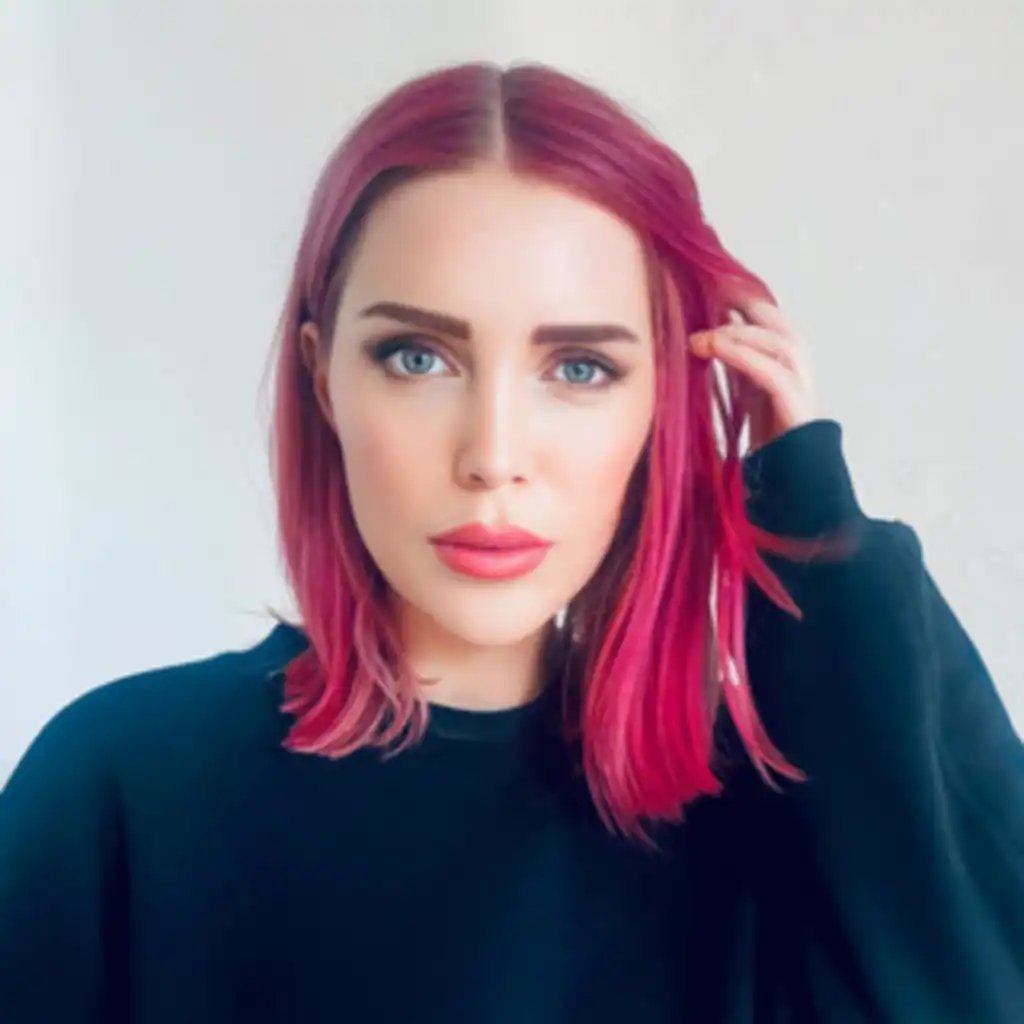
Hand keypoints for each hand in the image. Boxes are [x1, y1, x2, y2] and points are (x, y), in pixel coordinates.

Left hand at [689, 296, 820, 451]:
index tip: (705, 289)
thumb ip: (733, 378)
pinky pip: (772, 373)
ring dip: (737, 332)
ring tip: (699, 337)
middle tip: (705, 293)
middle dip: (743, 302)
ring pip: (779, 342)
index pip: (767, 324)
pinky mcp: (799, 411)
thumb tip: (698, 350)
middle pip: (777, 323)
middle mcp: (798, 376)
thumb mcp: (742, 407)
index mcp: (784, 373)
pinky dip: (742, 356)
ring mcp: (803, 391)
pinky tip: (713, 348)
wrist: (791, 497)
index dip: (740, 304)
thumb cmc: (762, 455)